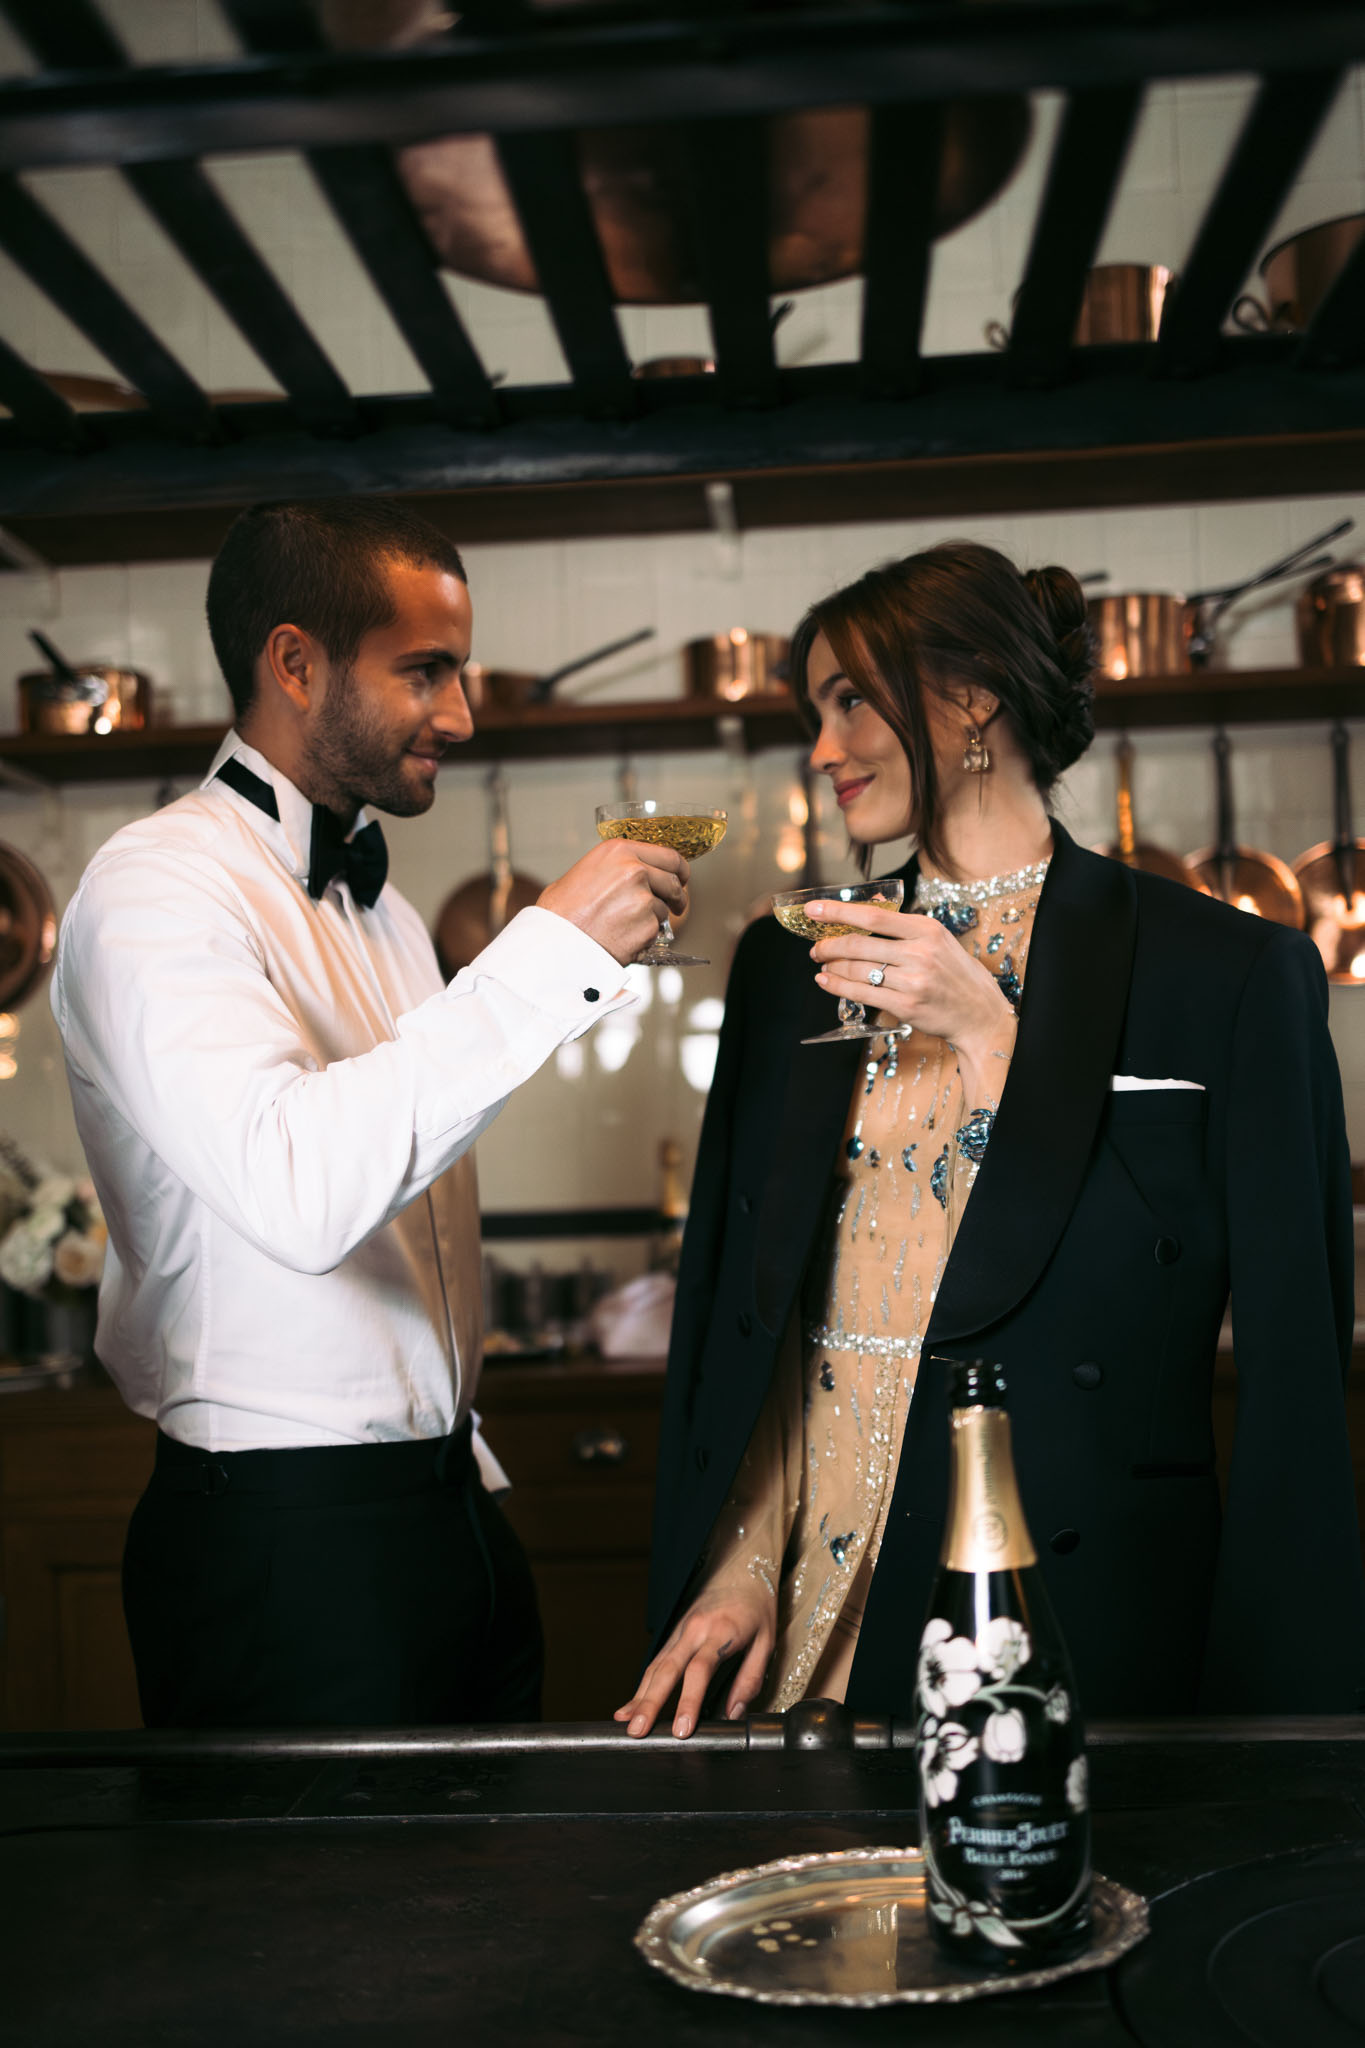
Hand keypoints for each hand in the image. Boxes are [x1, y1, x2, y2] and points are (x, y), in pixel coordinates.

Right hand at [538, 840, 688, 964]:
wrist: (554, 940)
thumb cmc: (561, 909)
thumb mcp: (586, 871)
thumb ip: (615, 868)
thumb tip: (638, 873)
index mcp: (619, 851)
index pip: (669, 856)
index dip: (680, 870)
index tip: (682, 878)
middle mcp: (635, 870)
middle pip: (674, 882)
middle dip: (678, 896)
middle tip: (676, 906)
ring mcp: (643, 899)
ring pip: (664, 910)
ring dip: (653, 919)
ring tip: (626, 926)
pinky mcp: (646, 926)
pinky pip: (655, 932)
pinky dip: (644, 937)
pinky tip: (622, 938)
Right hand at [614, 1582, 774, 1738]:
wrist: (741, 1571)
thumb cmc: (757, 1608)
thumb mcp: (767, 1642)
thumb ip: (750, 1679)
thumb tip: (734, 1714)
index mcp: (722, 1631)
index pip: (700, 1669)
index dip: (688, 1700)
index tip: (682, 1729)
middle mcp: (695, 1629)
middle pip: (668, 1669)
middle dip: (650, 1702)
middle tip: (638, 1730)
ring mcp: (680, 1630)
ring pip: (656, 1665)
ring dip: (640, 1695)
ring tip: (626, 1723)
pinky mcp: (673, 1633)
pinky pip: (656, 1661)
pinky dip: (642, 1684)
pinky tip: (630, 1705)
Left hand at [808, 901, 1015, 1080]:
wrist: (979, 1013)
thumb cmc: (955, 973)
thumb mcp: (937, 939)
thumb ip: (903, 925)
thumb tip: (867, 906)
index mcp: (927, 929)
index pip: (873, 916)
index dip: (838, 912)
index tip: (813, 910)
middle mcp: (920, 953)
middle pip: (859, 944)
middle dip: (829, 945)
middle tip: (816, 947)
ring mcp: (913, 981)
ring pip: (858, 970)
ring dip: (833, 967)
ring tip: (822, 964)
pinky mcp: (907, 1006)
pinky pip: (862, 994)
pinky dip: (839, 987)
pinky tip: (827, 981)